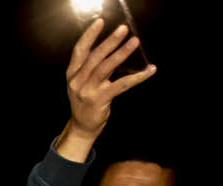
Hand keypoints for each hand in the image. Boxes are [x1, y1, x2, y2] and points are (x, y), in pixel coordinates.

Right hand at [62, 22, 155, 155]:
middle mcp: (77, 81)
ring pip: (105, 68)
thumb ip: (91, 68)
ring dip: (121, 53)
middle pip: (94, 57)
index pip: (79, 50)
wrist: (82, 127)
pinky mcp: (99, 100)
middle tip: (123, 29)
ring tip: (134, 42)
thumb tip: (112, 50)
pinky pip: (121, 85)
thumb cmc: (85, 102)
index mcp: (72, 74)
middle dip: (110, 42)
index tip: (100, 22)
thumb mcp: (81, 83)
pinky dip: (137, 77)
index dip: (89, 35)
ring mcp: (87, 91)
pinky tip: (149, 70)